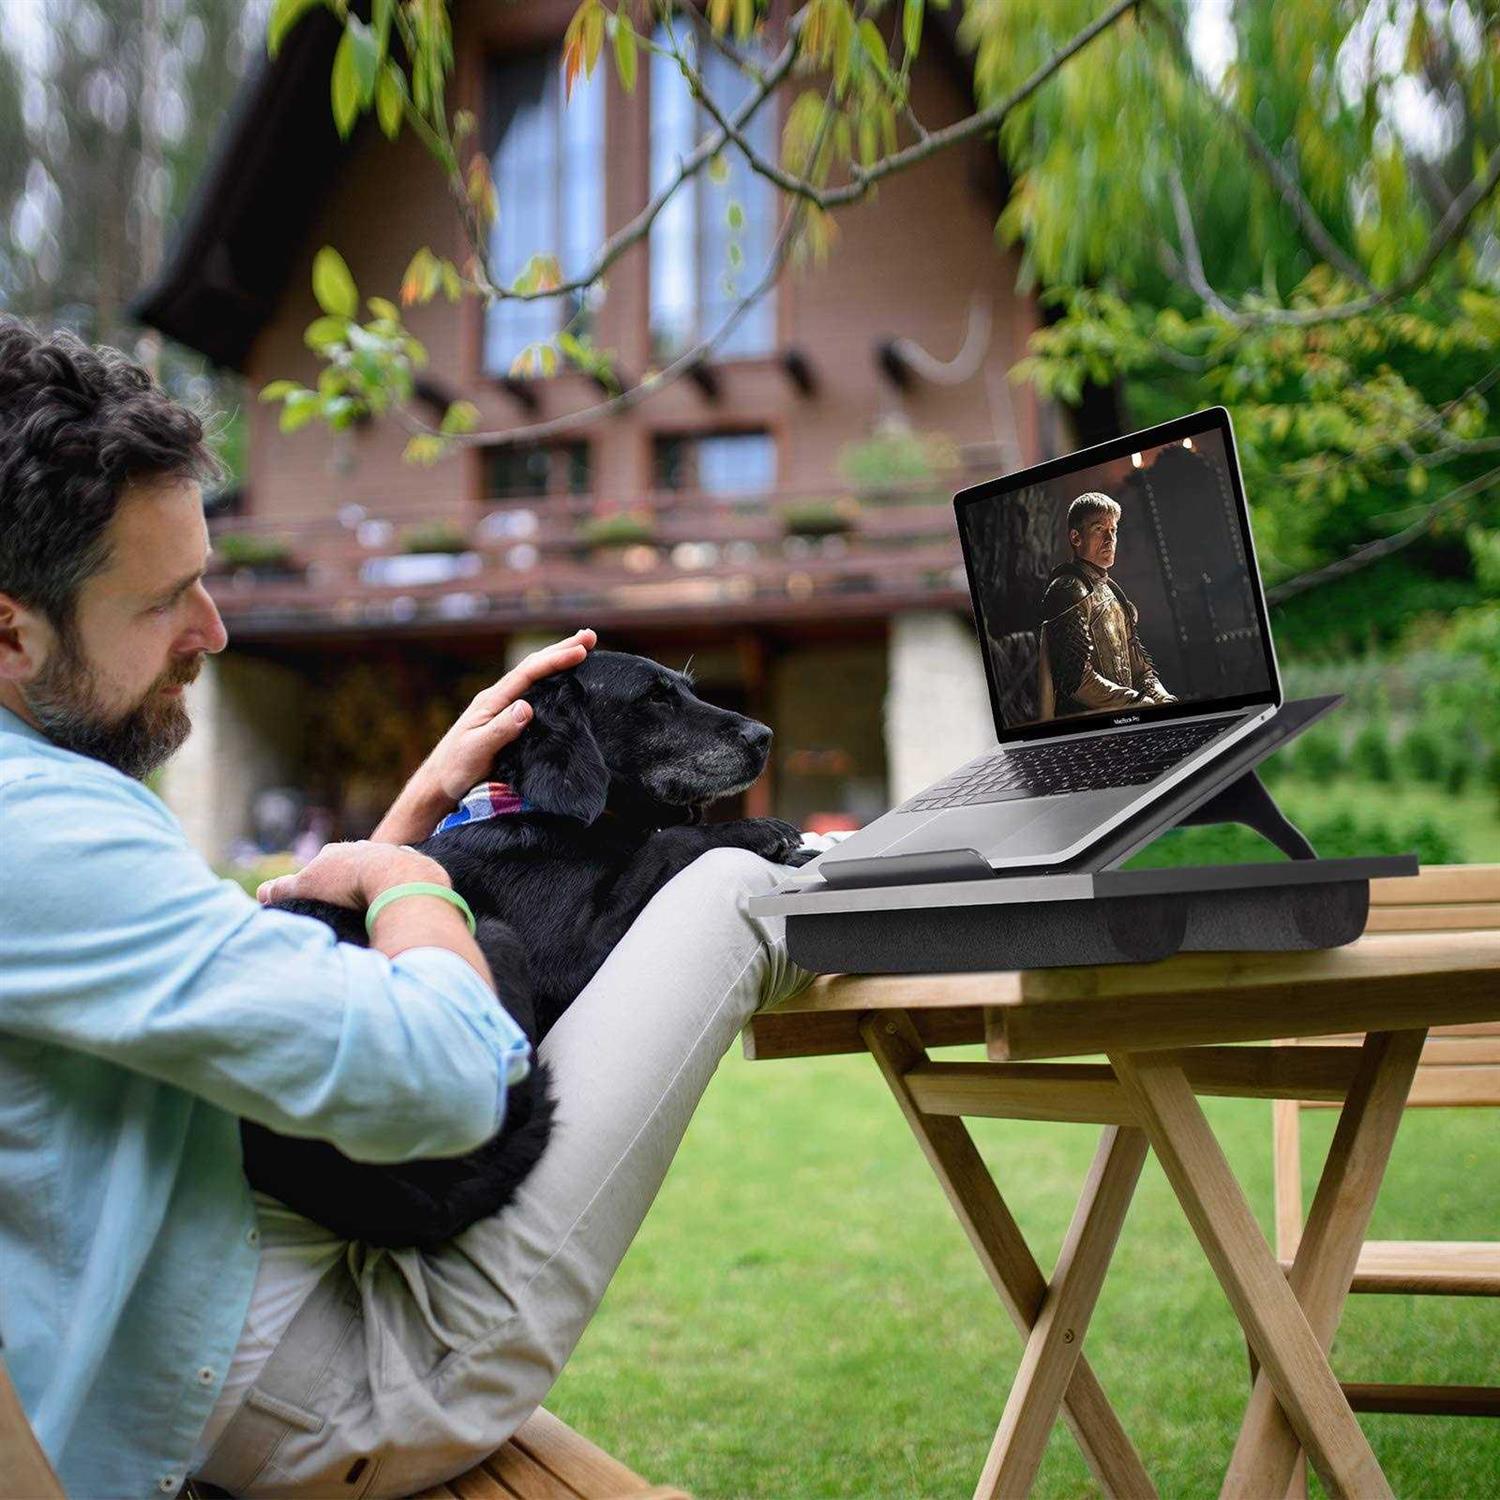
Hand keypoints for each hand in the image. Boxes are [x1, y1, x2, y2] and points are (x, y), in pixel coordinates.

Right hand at [257, 841, 446, 908]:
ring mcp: (391, 854)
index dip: (318, 883)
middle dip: (349, 881)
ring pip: (380, 868)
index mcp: (336, 852)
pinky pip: (406, 876)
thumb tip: (261, 892)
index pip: (321, 865)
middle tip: (348, 904)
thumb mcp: (308, 887)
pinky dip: (402, 886)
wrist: (398, 878)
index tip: (320, 899)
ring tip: (375, 904)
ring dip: (377, 882)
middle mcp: (364, 848)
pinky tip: (401, 899)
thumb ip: (283, 889)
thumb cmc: (348, 884)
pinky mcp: (416, 865)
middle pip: (351, 865)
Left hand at [418, 628, 596, 802]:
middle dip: (561, 650)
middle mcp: (498, 698)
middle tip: (590, 637)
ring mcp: (501, 708)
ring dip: (557, 661)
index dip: (555, 660)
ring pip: (533, 677)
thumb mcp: (477, 750)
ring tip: (582, 650)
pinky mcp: (506, 720)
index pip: (527, 674)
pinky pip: (533, 693)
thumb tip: (526, 706)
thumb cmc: (455, 768)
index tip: (580, 652)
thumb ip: (500, 729)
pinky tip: (563, 681)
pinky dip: (551, 680)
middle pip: (532, 667)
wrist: (439, 782)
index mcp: (492, 701)